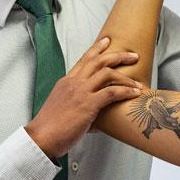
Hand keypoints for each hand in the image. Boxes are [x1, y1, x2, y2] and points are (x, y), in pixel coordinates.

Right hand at [24, 37, 141, 158]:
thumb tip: (95, 112)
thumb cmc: (50, 128)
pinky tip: (134, 94)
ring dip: (126, 76)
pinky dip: (126, 92)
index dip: (96, 49)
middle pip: (98, 61)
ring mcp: (80, 92)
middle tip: (132, 55)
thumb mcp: (62, 107)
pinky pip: (112, 92)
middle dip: (118, 56)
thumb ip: (78, 104)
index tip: (106, 41)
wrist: (41, 138)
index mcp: (66, 82)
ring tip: (138, 82)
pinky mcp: (88, 104)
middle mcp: (74, 83)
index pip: (83, 60)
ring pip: (107, 73)